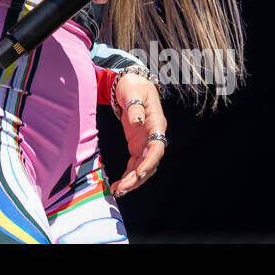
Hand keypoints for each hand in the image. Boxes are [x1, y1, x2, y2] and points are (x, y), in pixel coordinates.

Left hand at [110, 73, 165, 198]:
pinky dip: (128, 176)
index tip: (139, 173)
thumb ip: (135, 107)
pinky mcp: (137, 145)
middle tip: (122, 188)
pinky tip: (118, 185)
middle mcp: (154, 136)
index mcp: (156, 124)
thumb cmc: (134, 86)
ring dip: (132, 181)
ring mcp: (146, 142)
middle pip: (150, 162)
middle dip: (138, 177)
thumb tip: (138, 121)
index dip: (149, 161)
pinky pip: (134, 165)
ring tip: (118, 191)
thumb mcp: (133, 92)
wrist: (132, 83)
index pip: (157, 147)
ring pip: (143, 167)